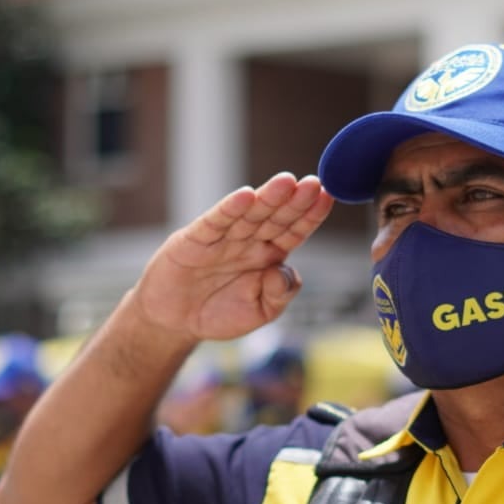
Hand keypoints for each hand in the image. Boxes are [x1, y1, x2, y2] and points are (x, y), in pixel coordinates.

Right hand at [133, 172, 333, 341]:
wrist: (175, 322)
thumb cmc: (220, 313)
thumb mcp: (261, 312)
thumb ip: (280, 294)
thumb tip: (285, 271)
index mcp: (269, 255)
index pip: (294, 231)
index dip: (310, 215)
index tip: (328, 196)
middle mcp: (249, 241)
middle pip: (275, 217)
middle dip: (294, 200)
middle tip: (313, 183)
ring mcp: (223, 238)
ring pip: (249, 214)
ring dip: (267, 197)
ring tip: (286, 182)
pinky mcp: (196, 240)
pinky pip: (215, 222)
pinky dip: (229, 209)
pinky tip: (245, 196)